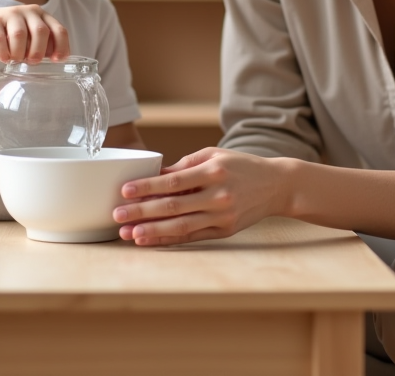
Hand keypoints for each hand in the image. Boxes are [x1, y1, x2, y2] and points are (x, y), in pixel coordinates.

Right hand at [0, 5, 69, 62]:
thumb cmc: (13, 34)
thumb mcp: (31, 36)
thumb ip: (43, 44)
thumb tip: (55, 58)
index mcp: (42, 15)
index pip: (58, 30)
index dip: (61, 46)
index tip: (56, 60)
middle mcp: (28, 12)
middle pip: (40, 31)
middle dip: (38, 50)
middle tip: (33, 61)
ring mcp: (10, 14)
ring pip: (19, 35)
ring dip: (19, 53)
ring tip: (16, 59)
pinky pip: (0, 39)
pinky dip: (3, 53)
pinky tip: (4, 58)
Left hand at [111, 148, 290, 245]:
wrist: (276, 185)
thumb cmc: (241, 166)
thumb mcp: (214, 155)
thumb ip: (185, 165)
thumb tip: (155, 175)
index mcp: (214, 171)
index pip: (174, 181)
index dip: (148, 187)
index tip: (125, 190)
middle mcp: (219, 195)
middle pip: (173, 206)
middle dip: (142, 212)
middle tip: (117, 215)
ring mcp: (222, 216)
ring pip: (181, 226)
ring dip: (152, 231)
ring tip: (128, 234)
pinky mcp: (225, 231)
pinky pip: (192, 237)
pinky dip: (169, 239)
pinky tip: (150, 240)